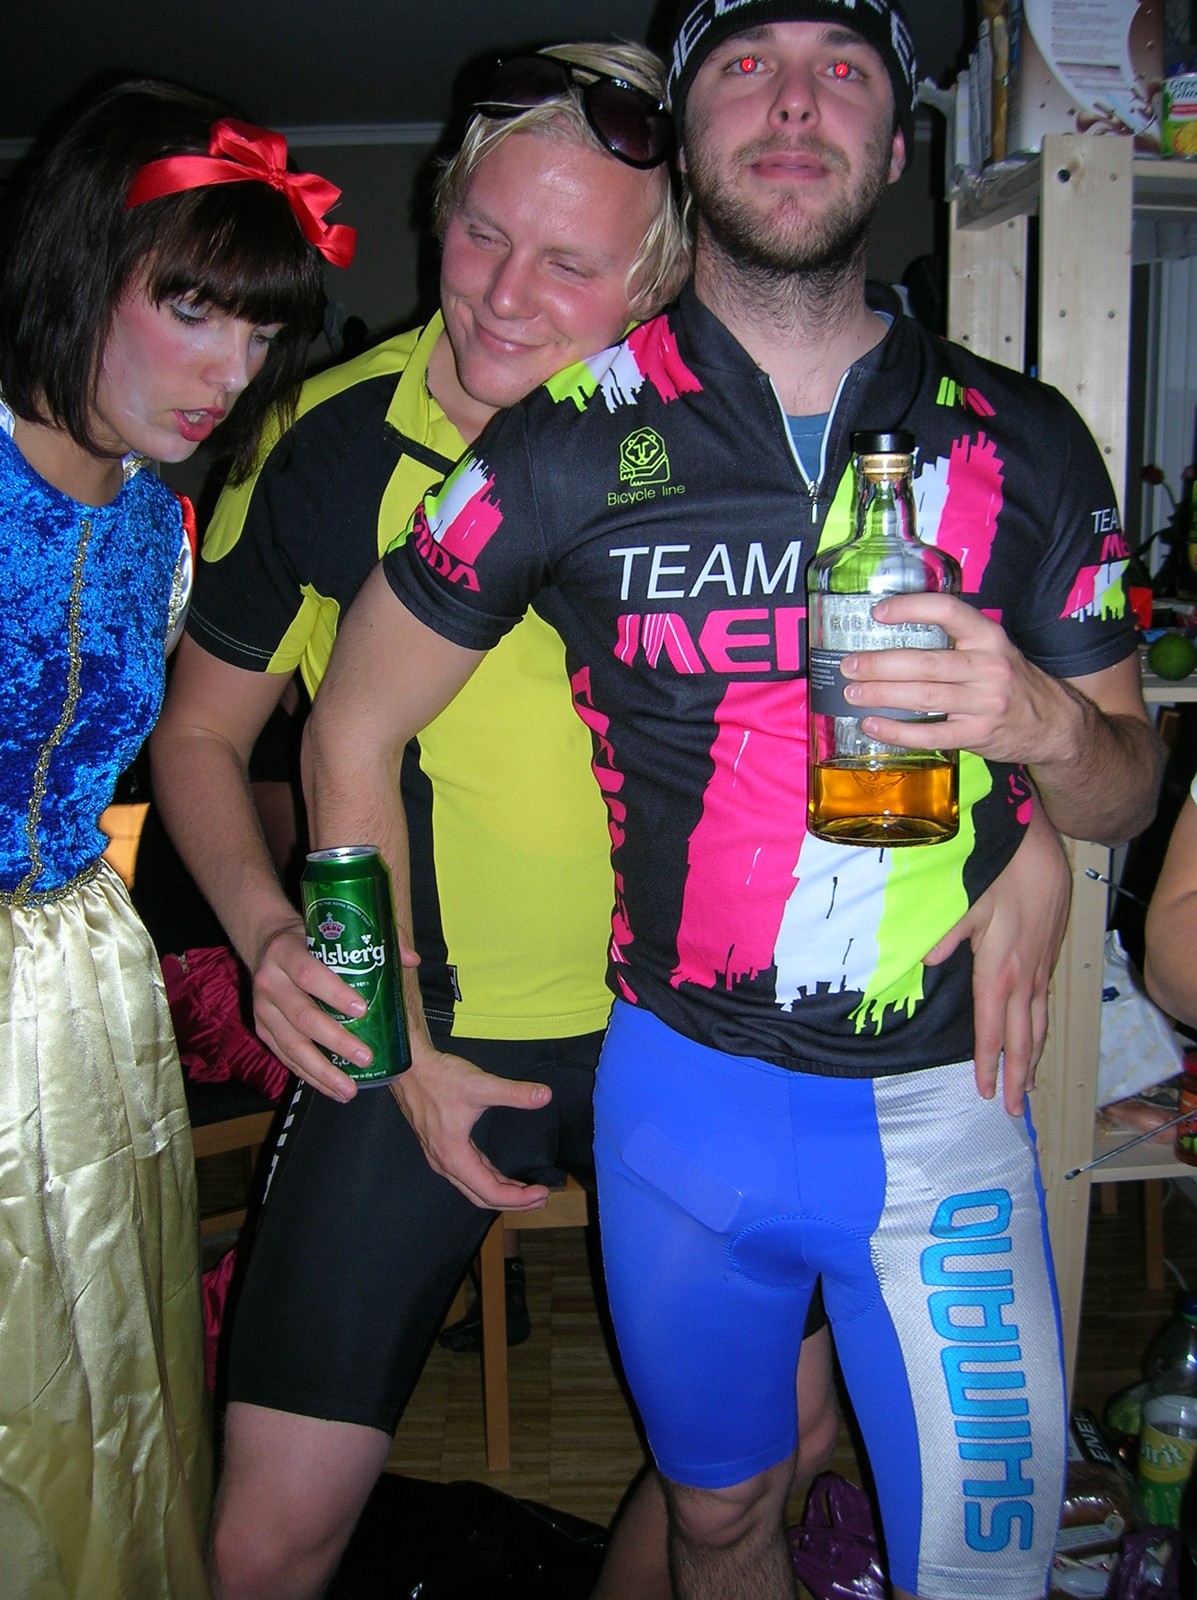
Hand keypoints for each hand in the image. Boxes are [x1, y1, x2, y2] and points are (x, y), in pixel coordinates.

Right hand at [251, 920, 369, 1101]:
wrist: (267, 946)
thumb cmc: (309, 940)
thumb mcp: (331, 931)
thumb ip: (372, 939)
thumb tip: (410, 959)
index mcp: (285, 952)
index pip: (309, 974)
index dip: (334, 992)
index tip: (363, 1009)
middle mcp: (269, 982)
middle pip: (302, 1016)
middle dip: (336, 1040)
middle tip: (366, 1056)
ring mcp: (263, 1009)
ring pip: (292, 1045)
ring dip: (322, 1071)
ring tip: (350, 1089)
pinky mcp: (263, 1030)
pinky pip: (286, 1058)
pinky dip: (310, 1076)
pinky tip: (332, 1089)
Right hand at [390, 1043, 552, 1210]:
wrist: (408, 1067)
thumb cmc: (440, 1078)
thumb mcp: (480, 1085)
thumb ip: (514, 1093)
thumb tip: (544, 1095)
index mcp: (454, 1156)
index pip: (491, 1192)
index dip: (519, 1197)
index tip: (543, 1192)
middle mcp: (445, 1163)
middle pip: (481, 1197)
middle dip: (513, 1201)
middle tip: (541, 1198)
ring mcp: (440, 1157)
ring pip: (473, 1187)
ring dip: (500, 1192)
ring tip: (525, 1191)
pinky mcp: (441, 1147)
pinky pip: (467, 1173)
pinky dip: (487, 1179)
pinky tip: (499, 1174)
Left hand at [841, 594, 1072, 765]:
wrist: (1054, 725)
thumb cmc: (1012, 682)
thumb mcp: (994, 650)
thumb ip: (956, 641)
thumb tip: (893, 635)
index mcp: (989, 636)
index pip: (947, 611)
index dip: (910, 608)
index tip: (876, 613)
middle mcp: (988, 666)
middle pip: (925, 662)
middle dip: (880, 664)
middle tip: (849, 666)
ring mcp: (984, 702)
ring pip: (924, 696)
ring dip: (881, 695)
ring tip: (852, 693)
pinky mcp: (978, 734)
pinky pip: (930, 734)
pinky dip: (897, 731)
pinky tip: (873, 725)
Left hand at [924, 809, 1070, 1114]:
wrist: (1040, 851)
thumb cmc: (998, 874)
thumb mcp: (964, 901)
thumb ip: (944, 936)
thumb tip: (925, 963)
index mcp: (999, 970)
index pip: (993, 1028)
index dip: (990, 1063)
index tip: (987, 1092)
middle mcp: (1024, 978)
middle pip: (1023, 1038)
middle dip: (1019, 1076)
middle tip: (1015, 1110)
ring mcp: (1039, 969)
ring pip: (1039, 1025)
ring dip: (1034, 1058)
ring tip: (1029, 1087)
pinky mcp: (1047, 959)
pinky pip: (1044, 1006)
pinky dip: (1040, 1030)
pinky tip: (1035, 1038)